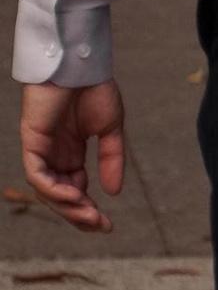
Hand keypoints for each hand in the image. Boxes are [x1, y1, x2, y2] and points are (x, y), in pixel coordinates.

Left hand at [20, 81, 124, 233]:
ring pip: (47, 191)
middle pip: (60, 196)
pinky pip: (37, 174)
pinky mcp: (32, 140)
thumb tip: (113, 192)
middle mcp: (54, 155)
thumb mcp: (111, 129)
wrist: (82, 63)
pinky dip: (53, 189)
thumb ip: (112, 159)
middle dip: (79, 215)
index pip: (75, 190)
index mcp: (71, 153)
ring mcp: (41, 149)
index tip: (108, 225)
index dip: (88, 210)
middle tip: (100, 227)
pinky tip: (74, 197)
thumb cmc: (95, 89)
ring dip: (67, 207)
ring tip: (90, 216)